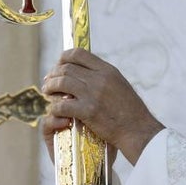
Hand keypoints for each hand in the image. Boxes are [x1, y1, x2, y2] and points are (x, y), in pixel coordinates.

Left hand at [41, 48, 164, 164]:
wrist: (139, 130)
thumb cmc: (131, 112)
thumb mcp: (120, 85)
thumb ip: (103, 78)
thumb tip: (85, 73)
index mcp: (108, 70)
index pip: (79, 53)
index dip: (64, 58)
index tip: (58, 66)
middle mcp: (100, 78)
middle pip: (67, 68)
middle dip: (53, 74)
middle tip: (48, 82)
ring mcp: (93, 94)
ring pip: (62, 82)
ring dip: (50, 87)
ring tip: (47, 93)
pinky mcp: (88, 111)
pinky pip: (62, 105)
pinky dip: (54, 106)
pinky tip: (53, 110)